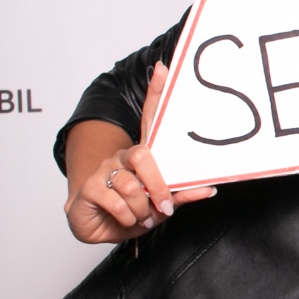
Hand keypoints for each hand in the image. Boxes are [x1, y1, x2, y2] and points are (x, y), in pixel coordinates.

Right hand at [64, 62, 215, 243]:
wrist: (101, 229)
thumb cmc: (133, 211)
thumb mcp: (162, 204)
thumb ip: (182, 194)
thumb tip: (209, 188)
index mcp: (143, 156)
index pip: (150, 119)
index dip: (156, 94)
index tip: (163, 70)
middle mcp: (123, 156)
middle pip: (143, 155)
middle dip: (158, 186)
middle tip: (162, 206)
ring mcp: (104, 169)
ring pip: (131, 186)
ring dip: (141, 209)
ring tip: (140, 216)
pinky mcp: (88, 187)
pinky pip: (115, 201)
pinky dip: (126, 217)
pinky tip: (124, 219)